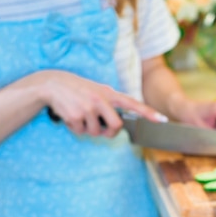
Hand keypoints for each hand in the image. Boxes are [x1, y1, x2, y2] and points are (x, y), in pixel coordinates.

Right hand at [42, 70, 166, 136]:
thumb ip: (112, 104)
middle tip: (102, 129)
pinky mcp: (75, 115)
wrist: (53, 84)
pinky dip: (75, 128)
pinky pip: (80, 131)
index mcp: (109, 94)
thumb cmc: (80, 90)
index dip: (149, 113)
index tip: (162, 120)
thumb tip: (119, 124)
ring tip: (81, 116)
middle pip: (116, 127)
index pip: (133, 104)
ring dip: (89, 130)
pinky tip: (70, 116)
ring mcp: (88, 108)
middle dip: (109, 132)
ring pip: (96, 132)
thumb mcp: (98, 90)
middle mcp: (101, 100)